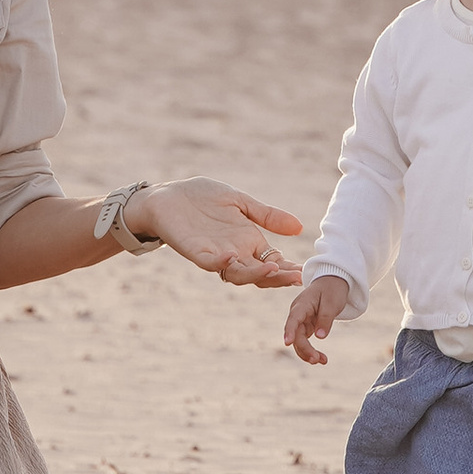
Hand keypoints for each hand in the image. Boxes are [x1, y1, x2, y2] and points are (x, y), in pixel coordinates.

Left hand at [126, 178, 304, 289]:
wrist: (168, 195)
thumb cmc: (203, 198)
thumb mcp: (241, 202)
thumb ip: (267, 215)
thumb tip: (299, 227)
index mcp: (248, 242)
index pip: (273, 262)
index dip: (287, 268)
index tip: (304, 271)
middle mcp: (235, 253)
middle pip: (259, 274)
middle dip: (278, 277)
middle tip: (295, 277)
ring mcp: (216, 254)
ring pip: (238, 274)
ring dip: (255, 274)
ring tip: (273, 269)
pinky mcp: (196, 251)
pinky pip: (210, 263)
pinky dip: (222, 263)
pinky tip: (232, 257)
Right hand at [284, 276, 352, 366]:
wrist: (333, 281)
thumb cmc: (332, 289)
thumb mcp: (332, 303)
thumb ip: (325, 320)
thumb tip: (320, 337)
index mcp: (302, 304)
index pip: (293, 319)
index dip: (290, 331)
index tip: (287, 342)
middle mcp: (297, 313)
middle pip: (296, 335)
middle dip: (305, 349)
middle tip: (317, 359)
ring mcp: (301, 320)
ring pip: (299, 341)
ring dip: (308, 353)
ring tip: (323, 361)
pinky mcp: (306, 325)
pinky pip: (305, 341)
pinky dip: (311, 350)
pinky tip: (321, 358)